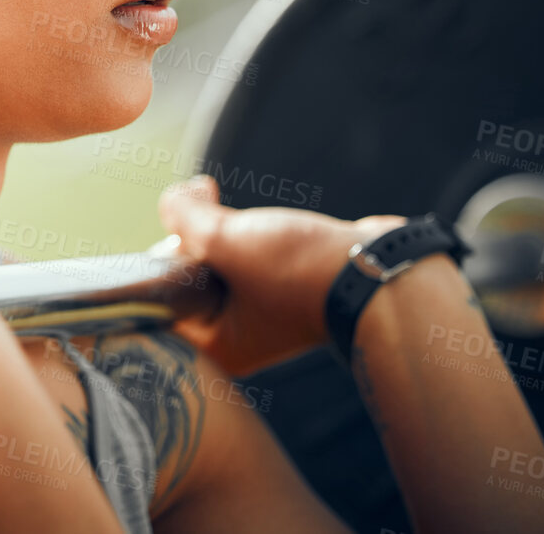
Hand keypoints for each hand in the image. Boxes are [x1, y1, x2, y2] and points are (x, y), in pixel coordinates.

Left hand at [159, 174, 403, 375]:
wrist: (382, 273)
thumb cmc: (302, 272)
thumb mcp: (225, 239)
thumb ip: (183, 217)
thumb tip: (176, 199)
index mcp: (215, 344)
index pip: (161, 299)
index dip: (161, 258)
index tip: (178, 235)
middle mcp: (235, 336)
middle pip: (185, 276)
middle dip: (192, 238)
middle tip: (209, 219)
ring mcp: (261, 311)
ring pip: (216, 259)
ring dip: (220, 229)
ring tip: (233, 212)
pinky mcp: (284, 284)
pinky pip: (246, 254)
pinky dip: (246, 231)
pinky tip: (257, 216)